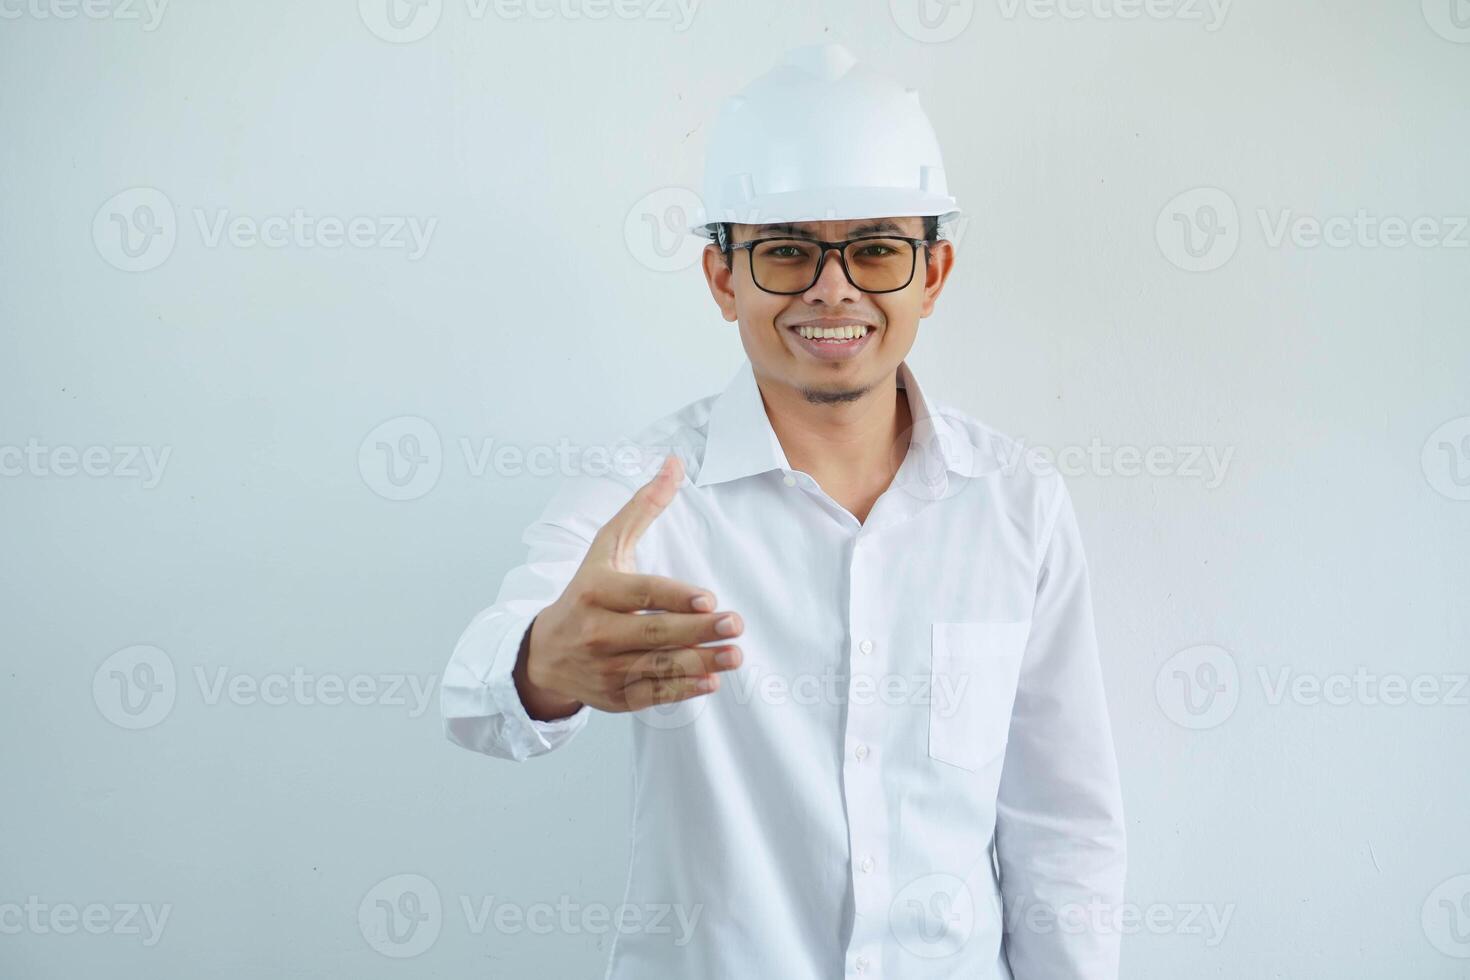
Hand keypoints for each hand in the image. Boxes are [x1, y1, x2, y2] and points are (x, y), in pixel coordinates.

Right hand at [515, 454, 743, 717]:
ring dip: (699, 663)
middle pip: (654, 632)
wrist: (544, 653)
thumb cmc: (586, 592)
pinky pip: (651, 694)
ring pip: (657, 666)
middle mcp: (596, 631)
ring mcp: (605, 667)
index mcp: (595, 590)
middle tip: (734, 624)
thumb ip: (642, 508)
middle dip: (697, 630)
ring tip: (734, 655)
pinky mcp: (614, 697)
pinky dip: (681, 690)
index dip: (675, 597)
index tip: (708, 599)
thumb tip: (675, 463)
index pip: (641, 593)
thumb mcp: (606, 548)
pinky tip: (710, 682)